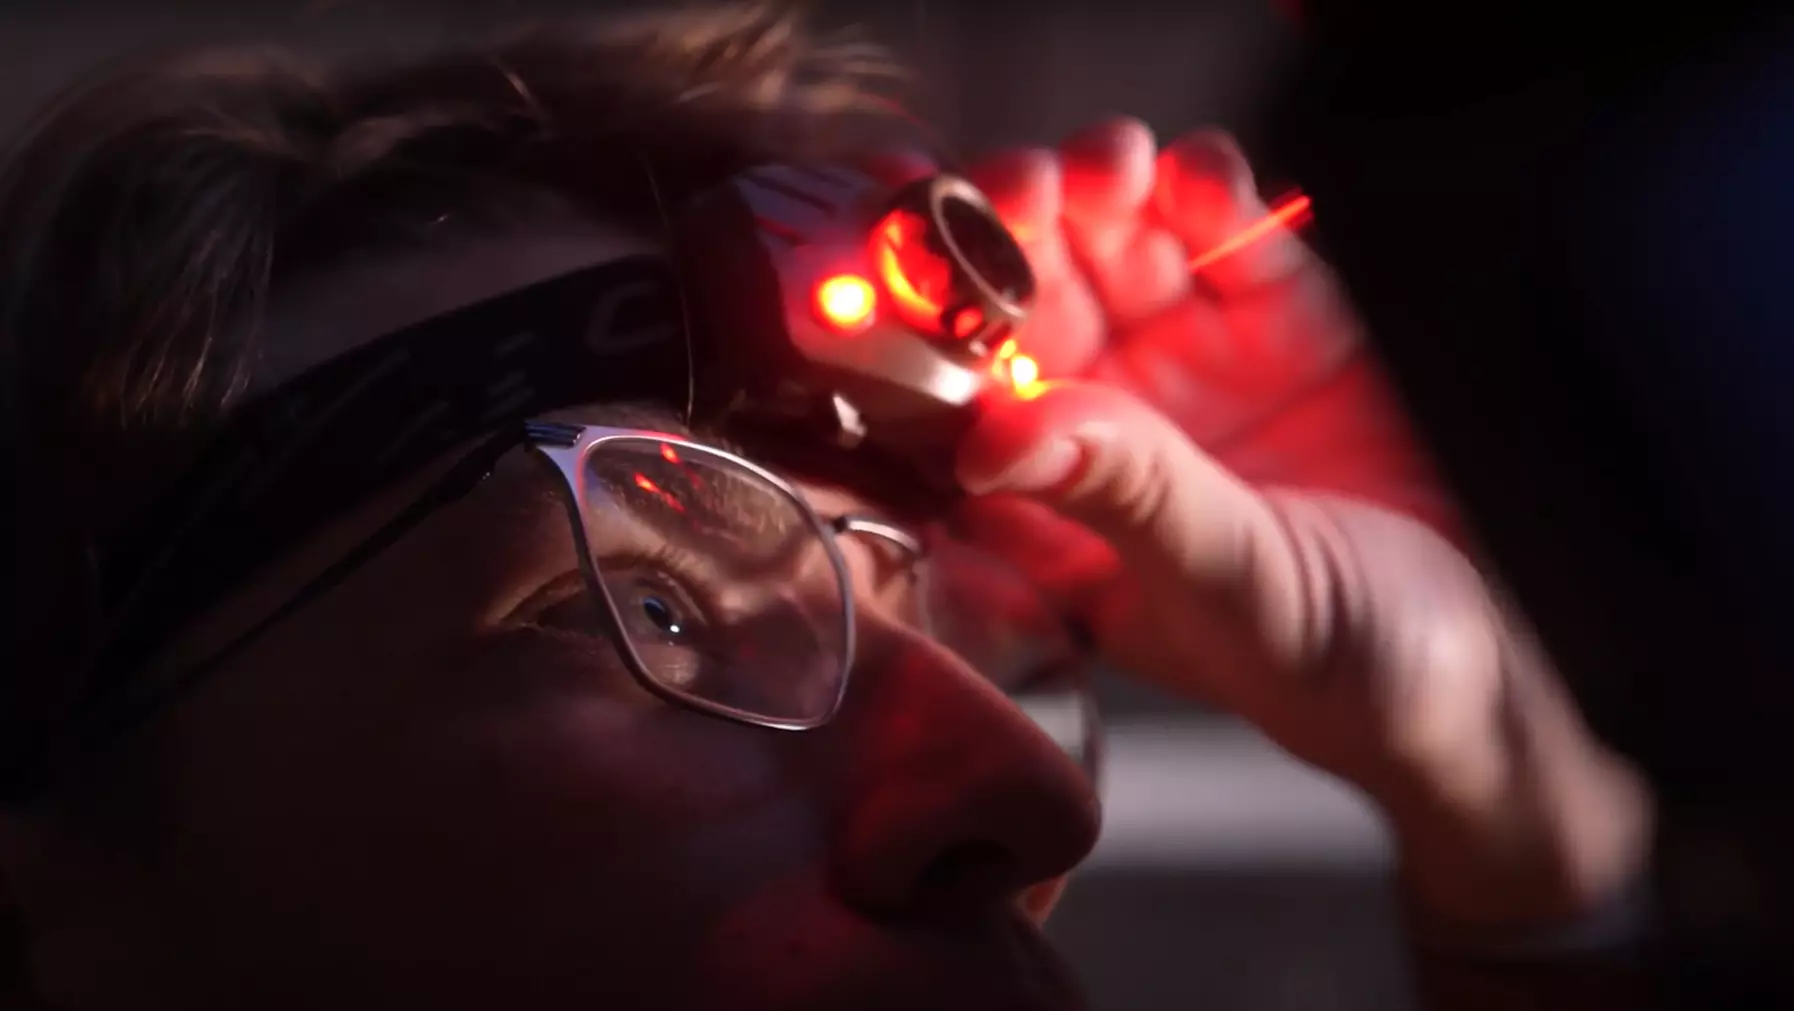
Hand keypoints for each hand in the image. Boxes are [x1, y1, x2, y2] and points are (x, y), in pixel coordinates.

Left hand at [955, 119, 1649, 927]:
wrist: (1497, 662)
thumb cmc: (1341, 666)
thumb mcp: (1226, 586)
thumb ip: (1127, 496)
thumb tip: (992, 435)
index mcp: (1056, 510)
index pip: (961, 400)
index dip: (925, 328)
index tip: (914, 269)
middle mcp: (1110, 430)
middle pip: (1028, 300)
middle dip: (1012, 230)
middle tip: (1024, 188)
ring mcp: (1196, 370)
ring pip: (1118, 251)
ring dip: (1100, 192)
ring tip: (1112, 166)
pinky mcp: (1287, 326)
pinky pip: (1229, 238)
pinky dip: (1208, 192)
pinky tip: (1197, 172)